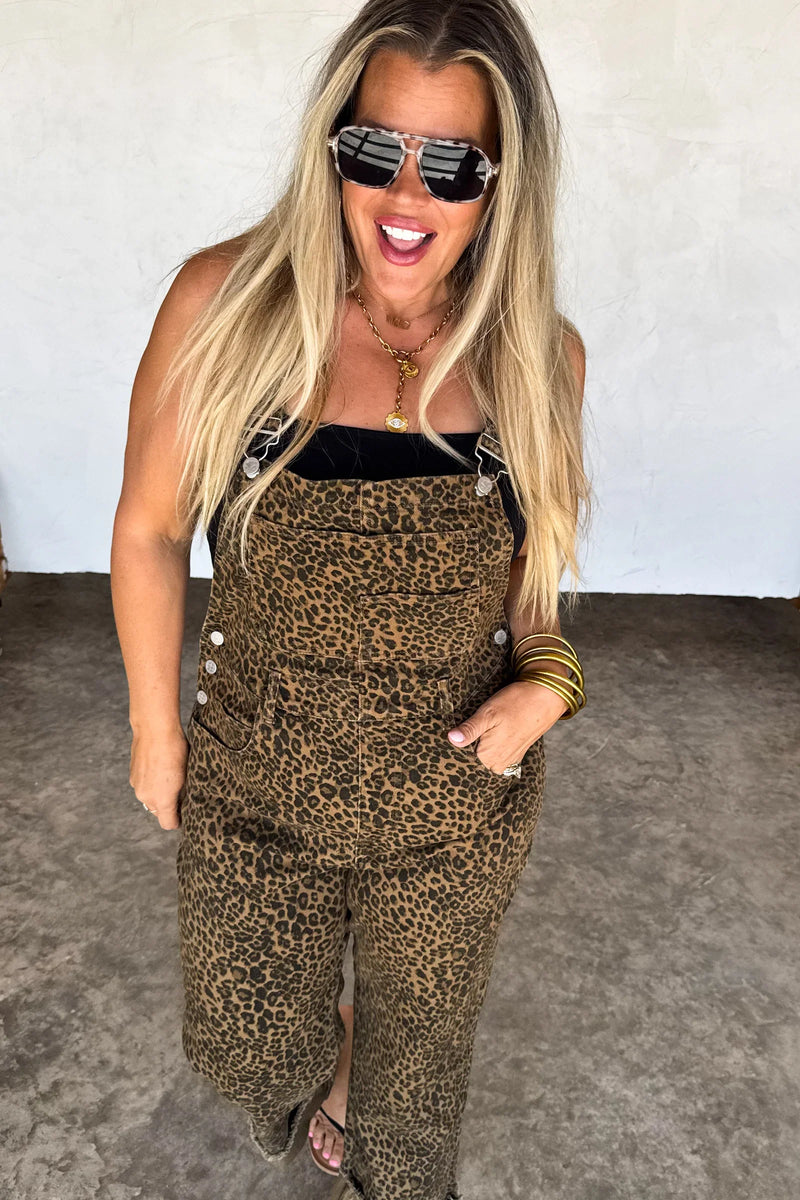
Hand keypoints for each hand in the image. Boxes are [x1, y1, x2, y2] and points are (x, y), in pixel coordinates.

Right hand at [129, 725, 188, 829]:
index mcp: (162, 800)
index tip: (185, 814)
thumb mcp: (187, 774)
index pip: (168, 823)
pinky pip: (143, 787)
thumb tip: (184, 799)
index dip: (178, 821)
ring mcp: (137, 786)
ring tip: (170, 777)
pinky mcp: (132, 776)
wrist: (154, 729)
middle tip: (181, 792)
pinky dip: (151, 783)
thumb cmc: (176, 750)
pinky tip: (160, 769)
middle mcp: (147, 797)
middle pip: (158, 812)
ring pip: (150, 798)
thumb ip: (183, 793)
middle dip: (168, 806)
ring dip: (158, 794)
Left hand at [446, 678, 568, 772]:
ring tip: (477, 734)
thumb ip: (469, 729)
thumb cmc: (515, 703)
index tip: (447, 743)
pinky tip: (489, 737)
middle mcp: (499, 763)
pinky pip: (497, 758)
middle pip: (474, 764)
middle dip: (466, 753)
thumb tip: (451, 739)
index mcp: (489, 756)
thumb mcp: (488, 713)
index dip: (454, 752)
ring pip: (485, 762)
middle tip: (462, 735)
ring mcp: (509, 760)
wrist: (545, 697)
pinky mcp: (516, 753)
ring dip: (478, 752)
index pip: (463, 762)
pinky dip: (491, 751)